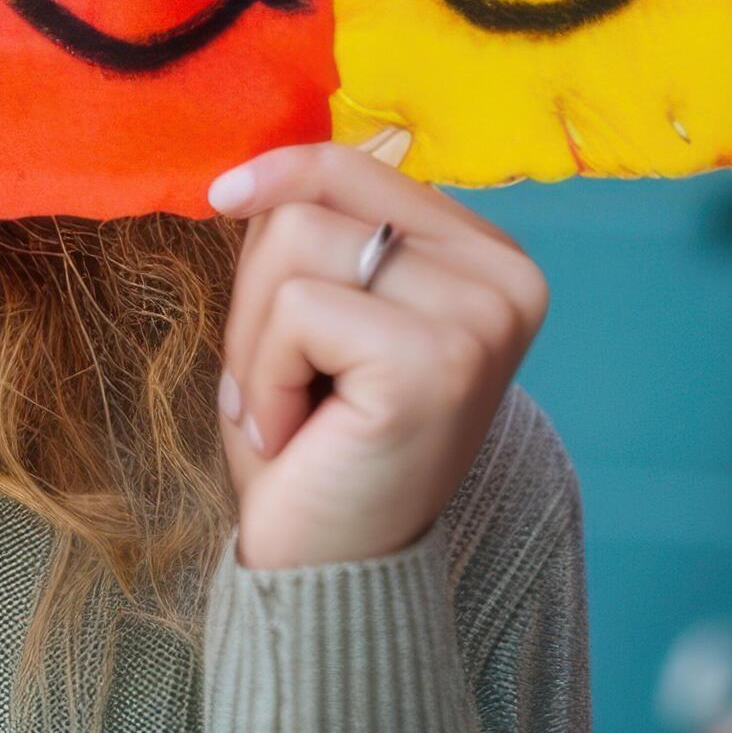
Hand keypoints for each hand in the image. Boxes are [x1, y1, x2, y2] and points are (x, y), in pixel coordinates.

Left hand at [207, 134, 548, 569]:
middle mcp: (505, 280)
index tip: (226, 209)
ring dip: (256, 341)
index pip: (352, 163)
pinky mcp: (435, 363)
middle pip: (312, 201)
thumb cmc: (318, 442)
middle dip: (258, 291)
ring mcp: (479, 319)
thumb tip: (251, 174)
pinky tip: (299, 435)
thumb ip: (316, 229)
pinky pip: (294, 310)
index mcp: (487, 256)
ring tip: (293, 410)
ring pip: (294, 243)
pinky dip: (263, 378)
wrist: (332, 570)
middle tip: (283, 382)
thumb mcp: (321, 308)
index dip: (273, 186)